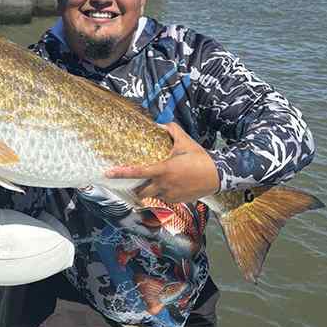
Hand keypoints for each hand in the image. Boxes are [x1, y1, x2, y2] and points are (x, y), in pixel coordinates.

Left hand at [105, 122, 219, 203]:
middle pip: (140, 192)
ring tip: (157, 182)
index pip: (137, 172)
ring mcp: (170, 195)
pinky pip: (164, 199)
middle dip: (135, 189)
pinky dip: (163, 194)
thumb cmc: (200, 158)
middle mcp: (164, 185)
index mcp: (163, 170)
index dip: (121, 173)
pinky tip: (171, 186)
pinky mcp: (177, 202)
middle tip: (135, 182)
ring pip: (152, 196)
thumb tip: (160, 124)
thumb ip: (171, 130)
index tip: (108, 173)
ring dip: (150, 191)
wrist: (218, 175)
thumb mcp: (185, 142)